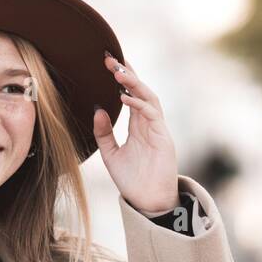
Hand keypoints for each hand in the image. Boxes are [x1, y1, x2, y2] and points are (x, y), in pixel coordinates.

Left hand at [93, 52, 179, 213]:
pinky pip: (152, 115)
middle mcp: (149, 124)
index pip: (130, 95)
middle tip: (109, 58)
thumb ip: (103, 133)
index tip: (105, 63)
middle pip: (140, 91)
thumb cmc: (132, 181)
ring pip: (148, 97)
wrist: (148, 203)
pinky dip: (138, 104)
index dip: (120, 78)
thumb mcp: (111, 155)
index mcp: (138, 126)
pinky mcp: (164, 138)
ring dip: (134, 83)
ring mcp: (158, 129)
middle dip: (126, 73)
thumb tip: (97, 109)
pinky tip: (124, 98)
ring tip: (117, 72)